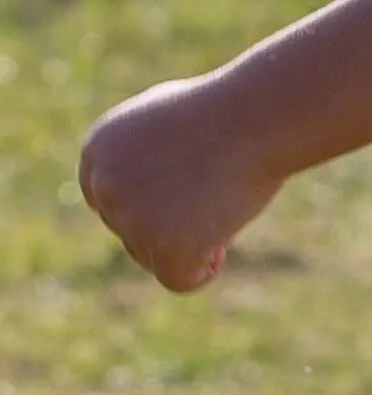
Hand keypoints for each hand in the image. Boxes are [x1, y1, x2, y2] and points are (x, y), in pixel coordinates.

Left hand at [79, 75, 284, 291]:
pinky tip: (221, 243)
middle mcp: (106, 185)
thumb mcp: (164, 122)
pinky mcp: (164, 245)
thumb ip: (141, 155)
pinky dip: (202, 271)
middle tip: (210, 200)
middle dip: (171, 229)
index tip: (186, 198)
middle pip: (131, 235)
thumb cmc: (223, 114)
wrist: (250, 121)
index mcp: (99, 152)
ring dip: (190, 245)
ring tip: (219, 210)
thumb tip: (147, 188)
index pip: (110, 205)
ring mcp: (132, 217)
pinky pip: (179, 280)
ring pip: (154, 258)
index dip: (151, 209)